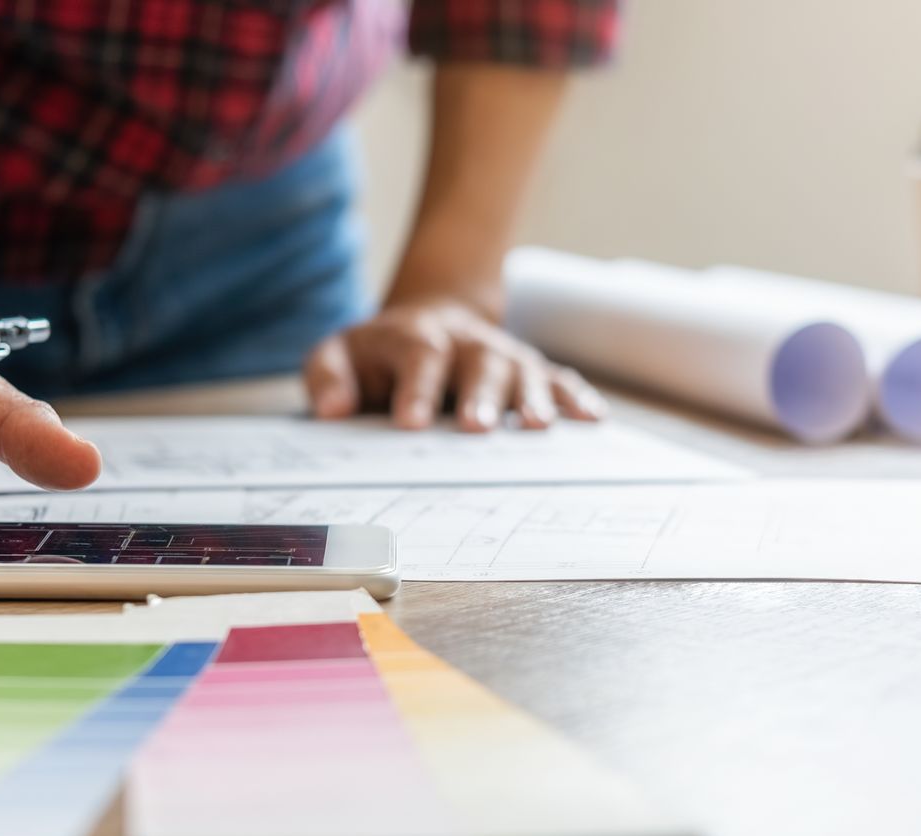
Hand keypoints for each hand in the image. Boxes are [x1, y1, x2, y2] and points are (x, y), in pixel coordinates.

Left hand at [302, 297, 607, 431]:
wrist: (428, 322)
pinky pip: (557, 380)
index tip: (411, 424)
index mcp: (415, 337)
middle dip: (480, 394)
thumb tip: (331, 408)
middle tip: (477, 428)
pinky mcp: (529, 371)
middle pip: (477, 361)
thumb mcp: (338, 355)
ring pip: (522, 370)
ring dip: (532, 397)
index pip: (418, 356)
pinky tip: (592, 420)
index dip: (416, 387)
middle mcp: (464, 342)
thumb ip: (328, 376)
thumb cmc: (378, 356)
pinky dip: (575, 398)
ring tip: (538, 427)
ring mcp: (501, 355)